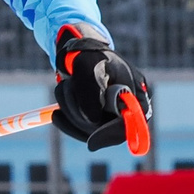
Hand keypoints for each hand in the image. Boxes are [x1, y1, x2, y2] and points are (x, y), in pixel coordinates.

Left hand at [53, 25, 150, 152]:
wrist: (77, 52)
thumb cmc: (88, 56)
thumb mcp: (87, 68)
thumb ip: (91, 93)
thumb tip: (92, 121)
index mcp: (136, 94)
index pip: (133, 123)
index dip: (111, 133)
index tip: (91, 141)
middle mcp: (128, 108)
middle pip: (108, 130)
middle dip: (80, 116)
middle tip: (64, 89)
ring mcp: (112, 115)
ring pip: (90, 131)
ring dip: (70, 112)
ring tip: (63, 86)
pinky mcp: (96, 119)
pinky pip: (82, 131)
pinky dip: (68, 121)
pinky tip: (56, 113)